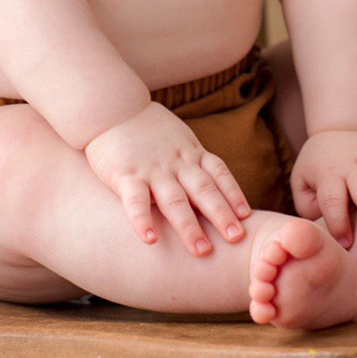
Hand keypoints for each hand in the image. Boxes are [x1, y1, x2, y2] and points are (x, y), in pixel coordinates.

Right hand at [84, 102, 251, 254]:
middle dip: (221, 215)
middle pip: (204, 190)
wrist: (110, 106)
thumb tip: (211, 186)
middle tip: (236, 238)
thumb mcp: (177, 138)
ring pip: (175, 200)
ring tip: (202, 250)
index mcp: (190, 152)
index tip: (246, 216)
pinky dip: (143, 221)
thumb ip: (192, 159)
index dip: (234, 194)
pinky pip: (136, 201)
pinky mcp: (126, 175)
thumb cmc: (145, 127)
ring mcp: (152, 169)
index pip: (219, 173)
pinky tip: (150, 240)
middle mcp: (176, 162)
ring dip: (189, 226)